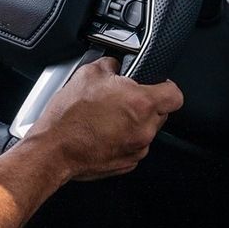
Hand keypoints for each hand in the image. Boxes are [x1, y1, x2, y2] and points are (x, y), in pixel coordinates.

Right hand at [24, 57, 183, 180]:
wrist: (53, 150)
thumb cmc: (68, 117)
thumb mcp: (88, 74)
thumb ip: (110, 65)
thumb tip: (115, 64)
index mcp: (142, 103)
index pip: (175, 95)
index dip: (167, 86)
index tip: (158, 84)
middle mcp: (145, 128)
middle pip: (161, 112)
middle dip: (146, 104)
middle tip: (123, 100)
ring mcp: (138, 148)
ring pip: (146, 130)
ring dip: (134, 123)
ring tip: (108, 118)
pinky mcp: (128, 163)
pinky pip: (134, 146)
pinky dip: (123, 139)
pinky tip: (104, 133)